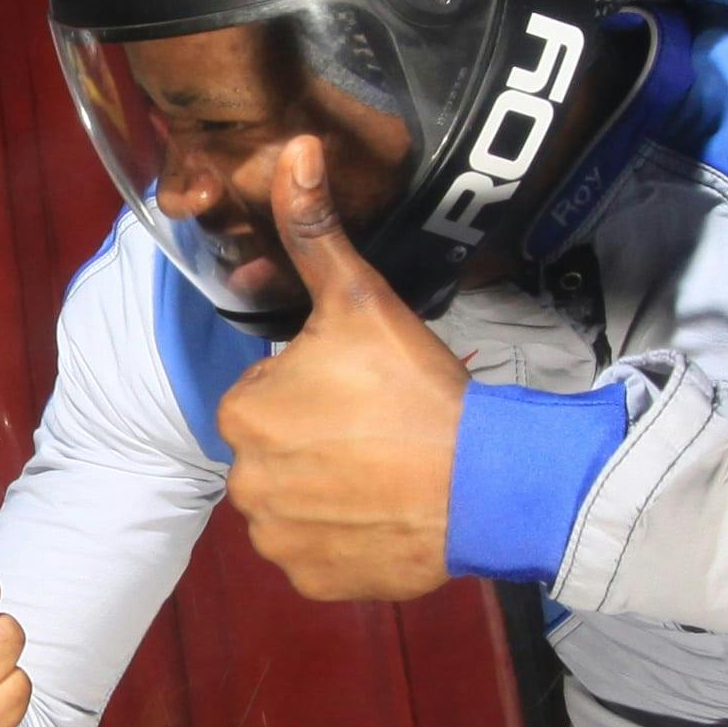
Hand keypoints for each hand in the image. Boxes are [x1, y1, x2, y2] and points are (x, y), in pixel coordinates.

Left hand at [217, 146, 463, 600]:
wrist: (485, 481)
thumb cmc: (418, 387)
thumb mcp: (361, 298)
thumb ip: (315, 229)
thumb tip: (294, 145)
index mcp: (243, 415)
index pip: (265, 397)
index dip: (314, 389)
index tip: (360, 390)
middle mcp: (245, 484)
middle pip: (278, 452)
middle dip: (319, 442)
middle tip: (379, 430)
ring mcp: (280, 541)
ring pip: (297, 504)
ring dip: (330, 492)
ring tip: (387, 472)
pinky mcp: (315, 581)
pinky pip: (319, 555)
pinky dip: (347, 539)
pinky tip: (387, 513)